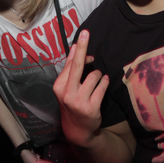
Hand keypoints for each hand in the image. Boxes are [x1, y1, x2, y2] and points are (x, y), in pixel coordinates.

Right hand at [53, 30, 108, 147]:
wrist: (78, 130)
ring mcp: (79, 101)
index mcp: (59, 86)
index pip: (70, 63)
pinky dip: (104, 82)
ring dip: (98, 75)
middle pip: (77, 66)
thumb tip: (75, 47)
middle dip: (82, 48)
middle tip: (86, 33)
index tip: (83, 35)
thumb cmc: (72, 102)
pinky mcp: (91, 107)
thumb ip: (71, 68)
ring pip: (94, 76)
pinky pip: (102, 87)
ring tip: (96, 80)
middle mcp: (67, 93)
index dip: (79, 50)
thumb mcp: (67, 87)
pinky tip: (103, 83)